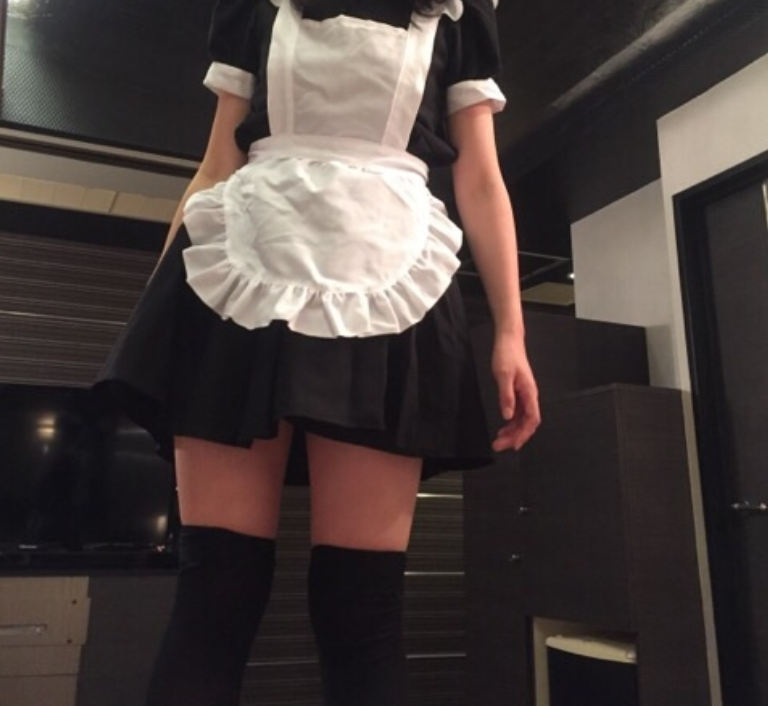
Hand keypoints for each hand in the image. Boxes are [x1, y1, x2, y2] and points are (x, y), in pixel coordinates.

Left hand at [491, 331, 540, 451]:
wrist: (509, 340)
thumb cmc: (507, 355)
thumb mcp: (503, 375)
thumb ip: (506, 396)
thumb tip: (508, 416)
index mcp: (529, 392)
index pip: (532, 419)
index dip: (524, 434)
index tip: (513, 445)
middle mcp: (530, 395)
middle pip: (527, 423)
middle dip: (515, 436)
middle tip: (499, 446)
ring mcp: (525, 394)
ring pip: (522, 419)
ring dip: (512, 431)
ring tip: (499, 440)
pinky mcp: (519, 392)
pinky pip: (518, 412)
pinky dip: (511, 422)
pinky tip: (503, 427)